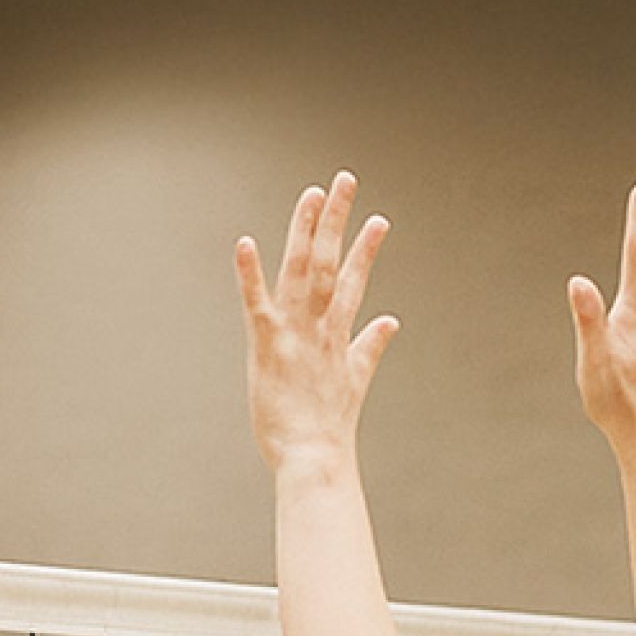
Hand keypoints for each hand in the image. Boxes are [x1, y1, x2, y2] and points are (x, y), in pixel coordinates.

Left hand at [236, 172, 398, 473]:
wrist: (314, 457)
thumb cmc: (326, 427)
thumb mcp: (354, 380)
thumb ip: (369, 346)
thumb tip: (390, 321)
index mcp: (337, 335)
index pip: (354, 282)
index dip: (365, 250)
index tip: (378, 219)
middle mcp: (319, 326)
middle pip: (332, 262)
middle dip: (337, 220)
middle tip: (345, 179)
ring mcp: (295, 333)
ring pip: (302, 271)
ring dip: (306, 230)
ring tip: (313, 193)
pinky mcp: (267, 345)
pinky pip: (256, 302)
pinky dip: (250, 273)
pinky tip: (245, 243)